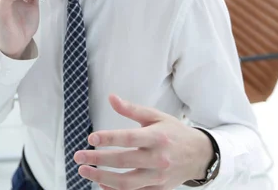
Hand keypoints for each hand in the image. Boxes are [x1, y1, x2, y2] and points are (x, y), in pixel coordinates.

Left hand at [74, 94, 213, 189]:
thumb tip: (111, 98)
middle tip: (78, 156)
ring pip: (127, 183)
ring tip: (84, 171)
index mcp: (157, 137)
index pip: (129, 138)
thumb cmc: (173, 132)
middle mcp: (158, 158)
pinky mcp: (158, 188)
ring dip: (102, 178)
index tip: (91, 138)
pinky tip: (100, 182)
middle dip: (98, 159)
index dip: (109, 138)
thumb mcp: (156, 116)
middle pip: (124, 161)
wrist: (199, 155)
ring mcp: (158, 176)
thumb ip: (132, 109)